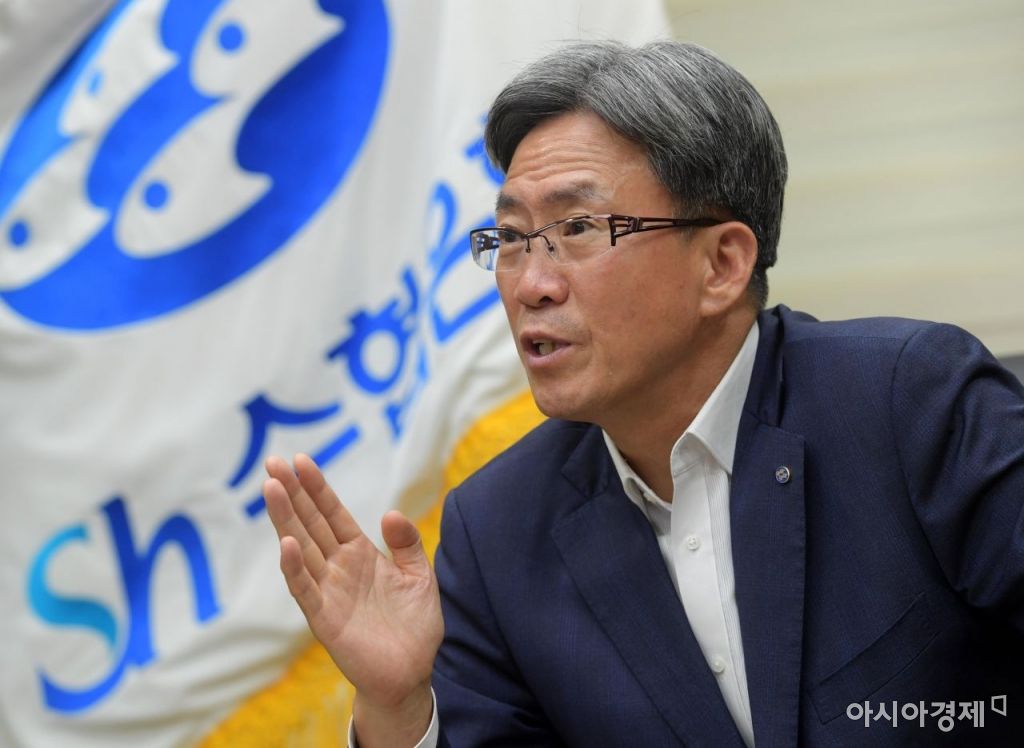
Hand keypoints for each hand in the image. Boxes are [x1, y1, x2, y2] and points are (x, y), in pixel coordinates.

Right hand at [264, 454, 441, 743]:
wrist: (411, 672)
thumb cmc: (414, 625)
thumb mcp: (419, 576)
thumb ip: (408, 544)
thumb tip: (390, 513)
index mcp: (359, 554)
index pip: (332, 513)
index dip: (316, 488)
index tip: (300, 460)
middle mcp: (338, 568)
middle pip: (310, 523)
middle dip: (292, 493)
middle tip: (272, 462)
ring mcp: (328, 591)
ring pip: (301, 548)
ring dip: (285, 519)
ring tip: (271, 489)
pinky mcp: (325, 618)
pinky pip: (306, 589)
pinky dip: (294, 567)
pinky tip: (286, 543)